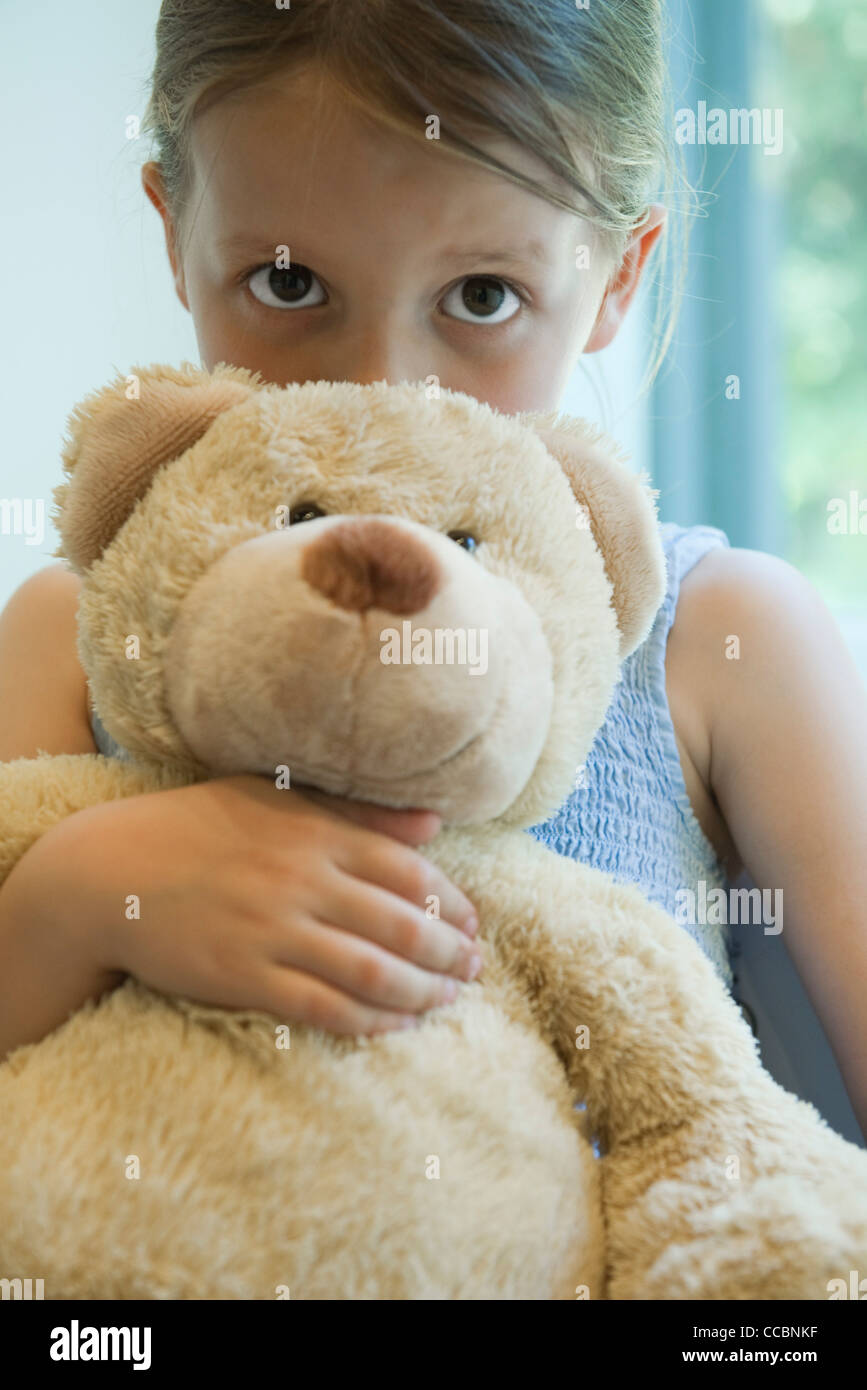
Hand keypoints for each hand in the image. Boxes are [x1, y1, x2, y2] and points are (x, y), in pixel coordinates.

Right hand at [47, 774, 480, 1034]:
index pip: (408, 872)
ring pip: (372, 972)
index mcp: (315, 833)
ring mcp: (273, 931)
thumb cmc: (197, 827)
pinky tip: (394, 1027)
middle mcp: (303, 881)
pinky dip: (368, 1022)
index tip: (475, 924)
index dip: (452, 903)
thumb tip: (434, 825)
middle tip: (475, 970)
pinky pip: (322, 1008)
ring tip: (446, 1001)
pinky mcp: (243, 976)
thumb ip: (357, 814)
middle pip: (402, 926)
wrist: (109, 870)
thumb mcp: (277, 800)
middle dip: (450, 954)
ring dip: (421, 992)